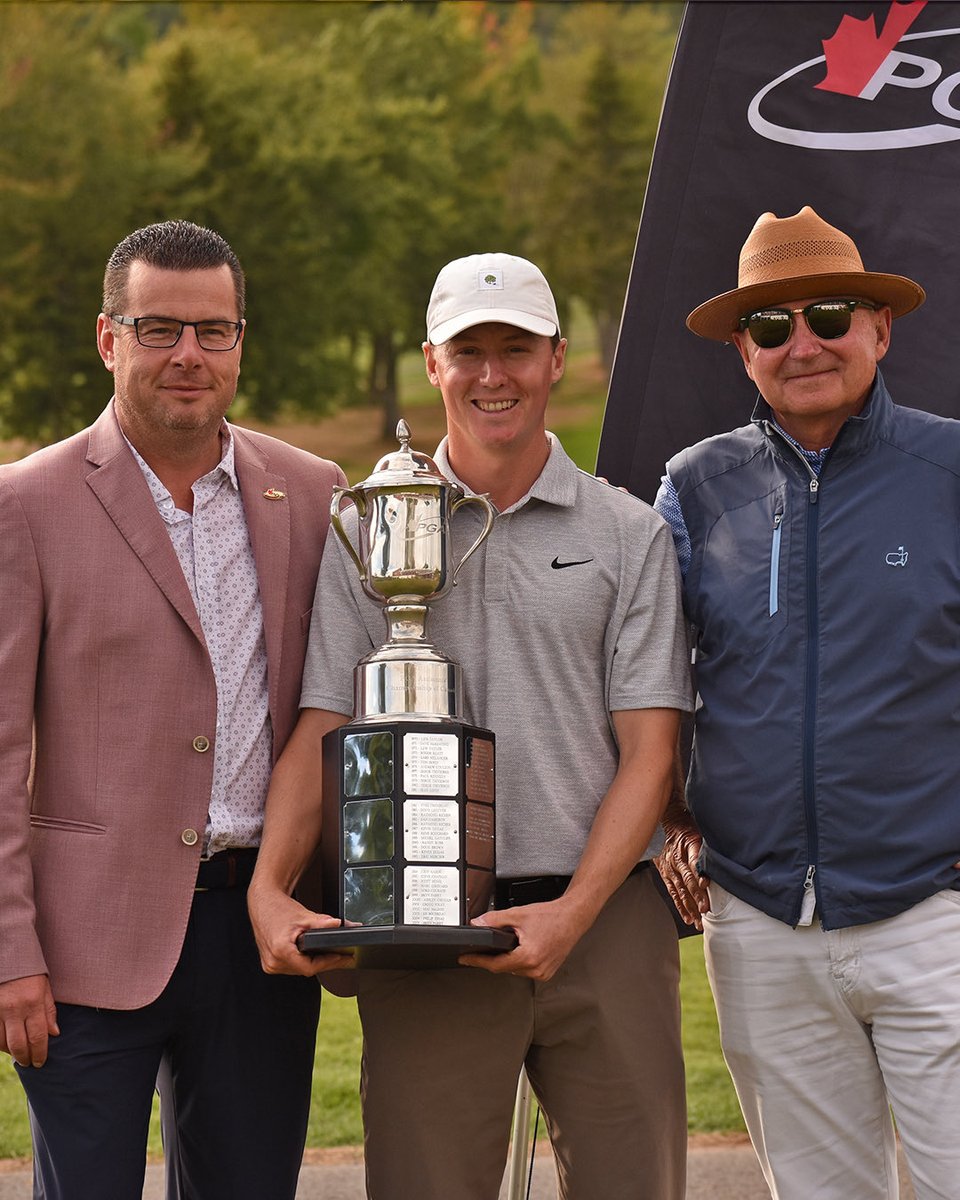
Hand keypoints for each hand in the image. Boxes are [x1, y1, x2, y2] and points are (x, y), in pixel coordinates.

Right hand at [0, 974, 57, 1067]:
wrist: (8, 957)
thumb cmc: (29, 973)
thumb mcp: (45, 988)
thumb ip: (49, 1011)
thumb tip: (54, 1033)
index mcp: (33, 1002)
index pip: (38, 1036)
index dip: (39, 1053)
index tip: (41, 1062)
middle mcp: (14, 1009)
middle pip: (18, 1044)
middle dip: (25, 1058)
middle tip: (29, 1063)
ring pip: (1, 1043)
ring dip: (10, 1052)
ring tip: (18, 1054)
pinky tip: (5, 1045)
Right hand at [247, 885, 353, 976]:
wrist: (263, 903)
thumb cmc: (278, 908)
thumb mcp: (303, 916)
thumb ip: (322, 923)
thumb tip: (338, 925)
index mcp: (280, 951)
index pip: (309, 967)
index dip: (328, 962)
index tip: (342, 958)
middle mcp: (273, 961)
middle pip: (305, 970)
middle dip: (325, 963)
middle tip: (344, 957)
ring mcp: (270, 964)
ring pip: (299, 969)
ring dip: (315, 963)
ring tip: (332, 956)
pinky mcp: (270, 963)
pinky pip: (292, 966)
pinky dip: (304, 961)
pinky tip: (315, 955)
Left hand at [460, 898, 587, 981]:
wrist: (573, 917)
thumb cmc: (552, 916)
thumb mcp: (518, 915)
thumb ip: (494, 920)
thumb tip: (477, 923)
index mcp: (528, 957)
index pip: (495, 964)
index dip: (477, 961)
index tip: (465, 959)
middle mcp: (537, 969)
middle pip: (504, 968)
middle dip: (494, 957)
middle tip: (486, 946)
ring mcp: (543, 973)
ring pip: (515, 970)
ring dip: (508, 959)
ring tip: (510, 944)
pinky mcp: (547, 972)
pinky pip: (526, 970)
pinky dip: (520, 961)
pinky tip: (522, 949)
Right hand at [655, 826, 709, 930]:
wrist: (671, 824)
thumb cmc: (690, 828)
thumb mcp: (701, 830)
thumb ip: (709, 846)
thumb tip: (724, 858)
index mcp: (687, 845)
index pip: (693, 862)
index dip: (699, 874)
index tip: (705, 885)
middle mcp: (676, 858)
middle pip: (687, 879)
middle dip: (696, 896)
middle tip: (705, 910)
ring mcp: (669, 868)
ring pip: (680, 890)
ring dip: (689, 906)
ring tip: (698, 920)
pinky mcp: (666, 875)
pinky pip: (673, 893)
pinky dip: (680, 906)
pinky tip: (688, 918)